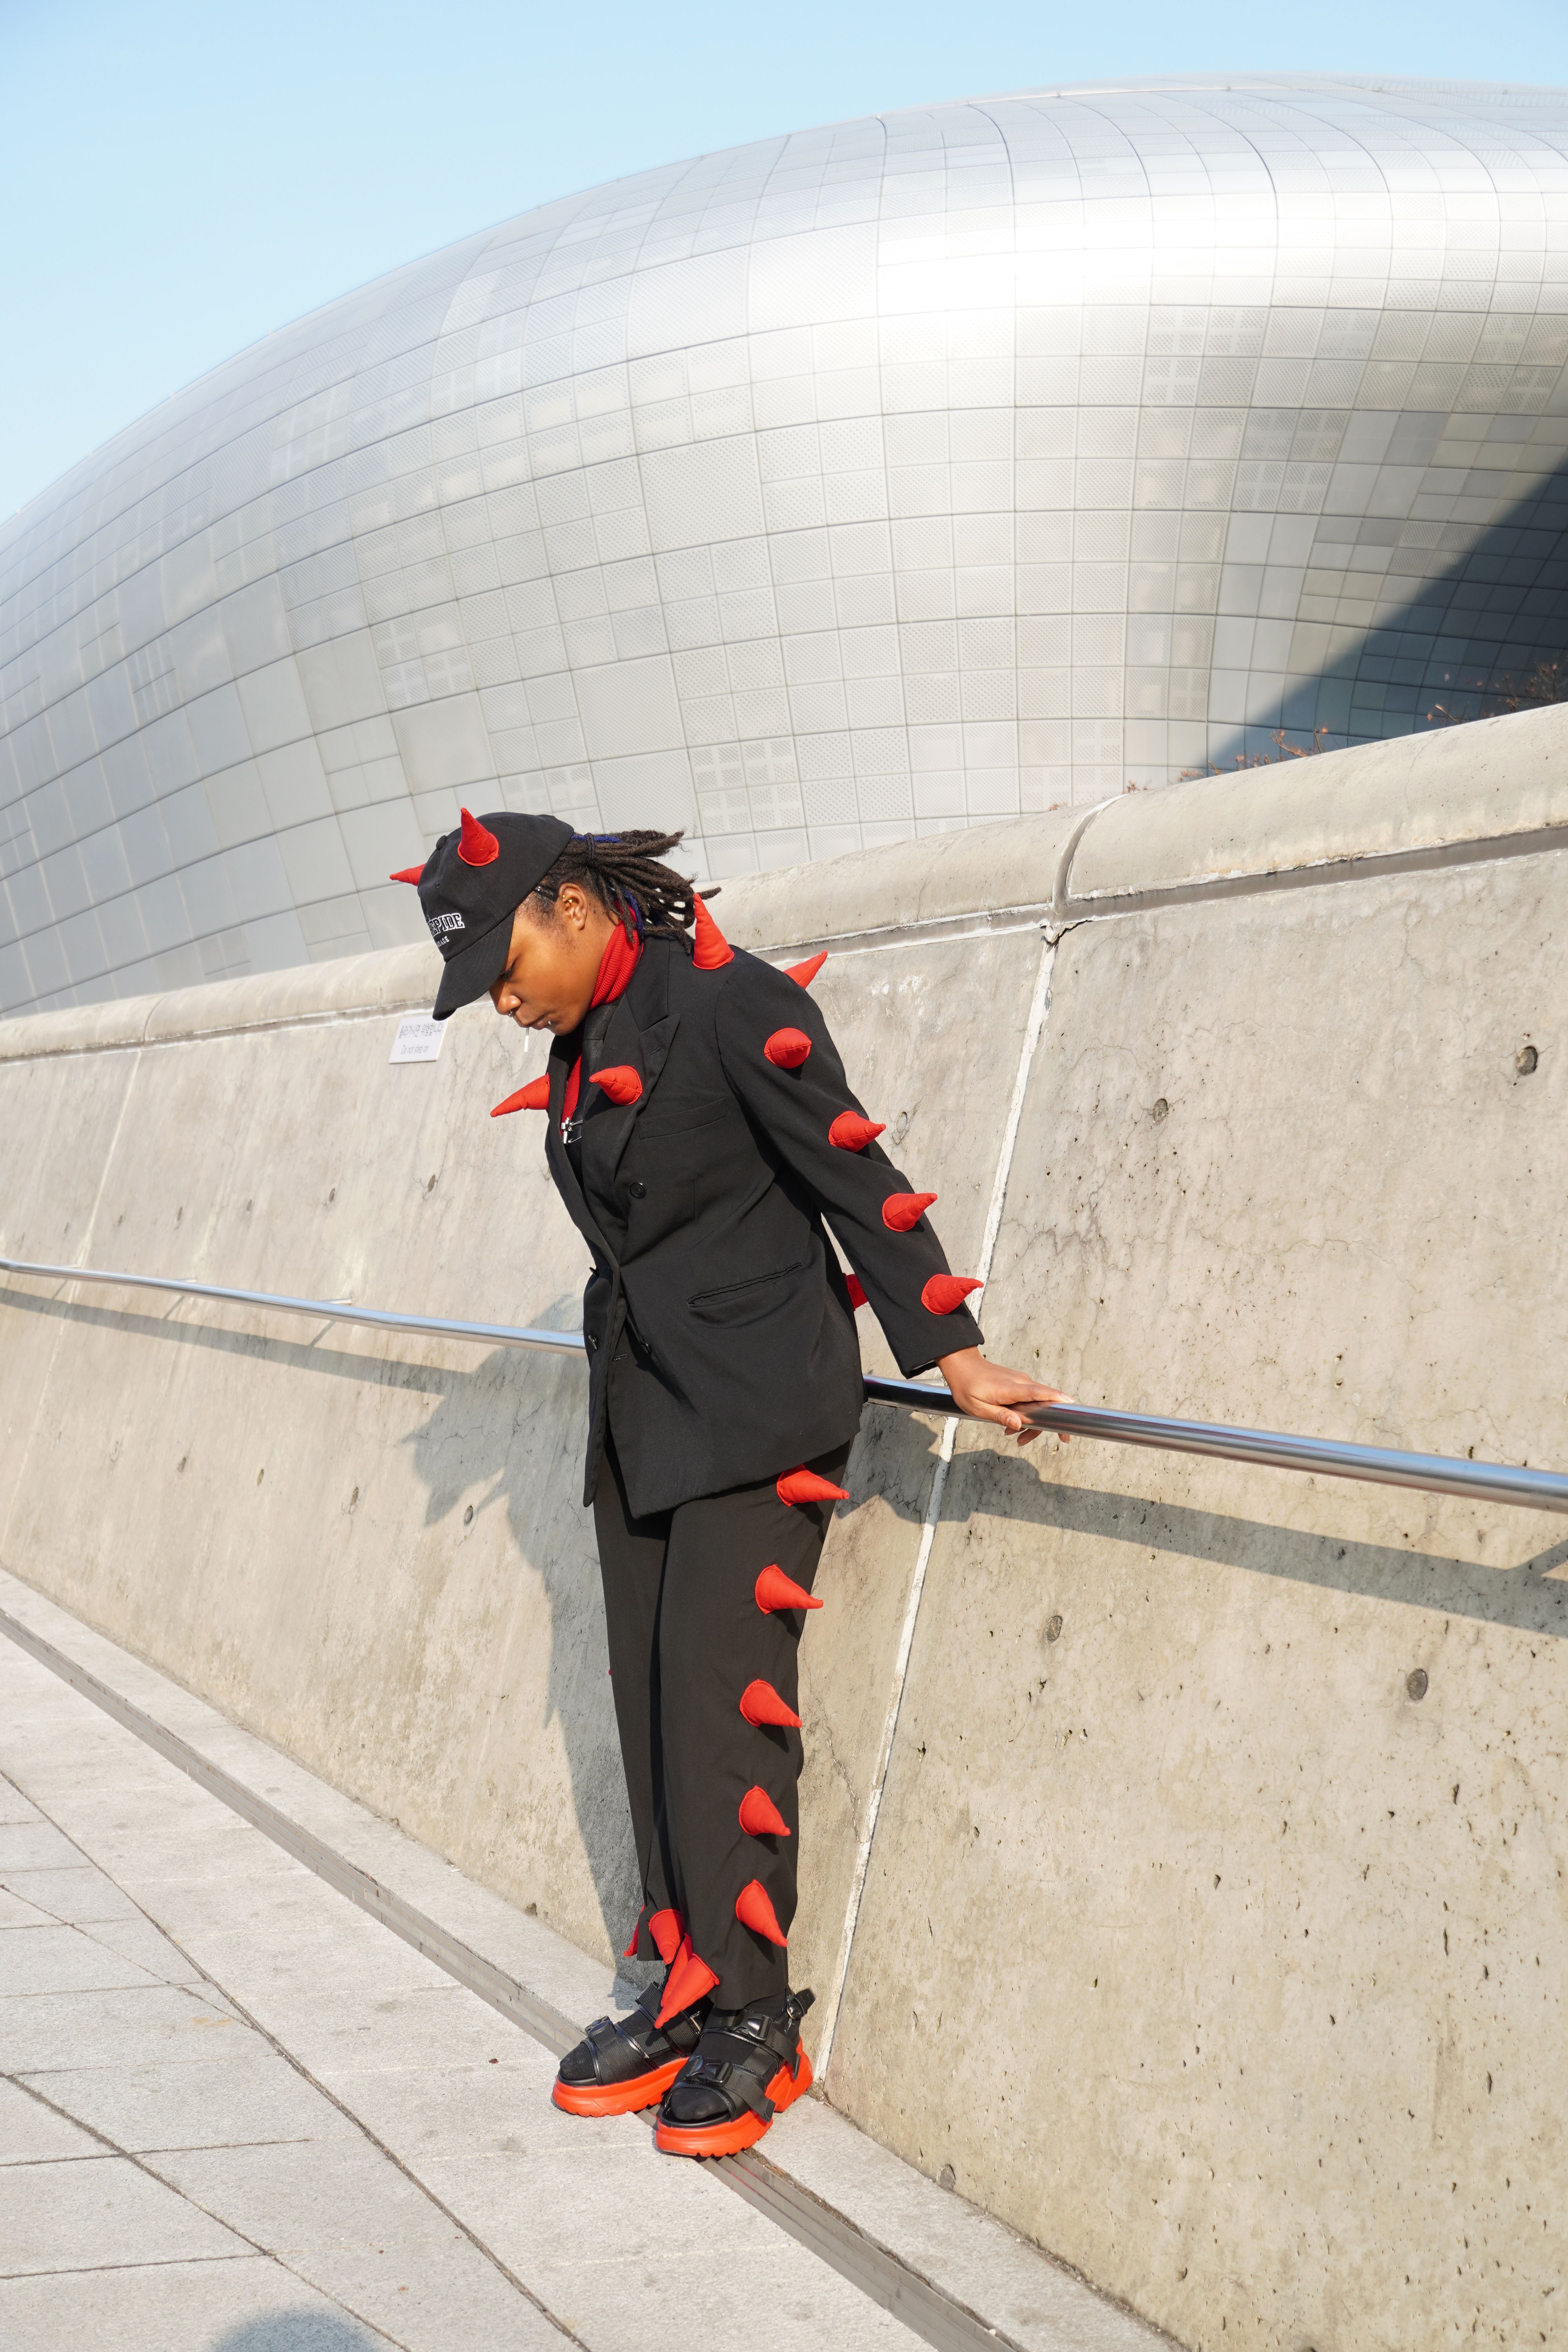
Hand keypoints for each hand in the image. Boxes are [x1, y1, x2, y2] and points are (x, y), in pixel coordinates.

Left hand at [935, 1347, 1073, 1446]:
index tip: (1071, 1404)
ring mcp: (1020, 1381)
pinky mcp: (1018, 1383)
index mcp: (1010, 1388)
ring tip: (1018, 1438)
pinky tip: (1014, 1426)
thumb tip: (1018, 1425)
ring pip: (1037, 1403)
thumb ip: (1000, 1416)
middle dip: (1050, 1422)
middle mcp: (1020, 1382)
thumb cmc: (967, 1386)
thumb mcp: (978, 1407)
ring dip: (1033, 1421)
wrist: (962, 1366)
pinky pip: (1030, 1399)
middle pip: (1044, 1402)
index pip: (1038, 1392)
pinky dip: (1027, 1413)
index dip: (1055, 1398)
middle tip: (1061, 1439)